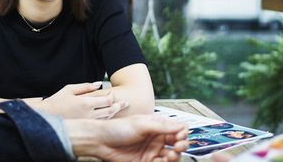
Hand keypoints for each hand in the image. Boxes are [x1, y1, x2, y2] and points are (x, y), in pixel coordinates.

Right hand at [38, 82, 127, 118]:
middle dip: (118, 106)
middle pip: (109, 110)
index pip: (106, 100)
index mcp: (85, 103)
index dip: (112, 97)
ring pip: (106, 119)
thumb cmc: (56, 101)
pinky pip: (100, 125)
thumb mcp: (69, 89)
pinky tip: (110, 118)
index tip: (115, 94)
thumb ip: (85, 86)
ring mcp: (87, 123)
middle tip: (126, 103)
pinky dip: (107, 120)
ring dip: (114, 113)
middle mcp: (88, 114)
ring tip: (120, 109)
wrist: (46, 117)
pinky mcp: (85, 128)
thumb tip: (99, 84)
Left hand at [66, 114, 188, 161]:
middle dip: (181, 145)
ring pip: (171, 155)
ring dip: (174, 156)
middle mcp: (155, 138)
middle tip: (179, 146)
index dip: (182, 132)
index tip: (182, 135)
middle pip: (176, 143)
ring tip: (170, 155)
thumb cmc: (116, 128)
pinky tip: (162, 160)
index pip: (176, 128)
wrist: (100, 141)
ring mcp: (151, 150)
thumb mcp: (141, 124)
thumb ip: (161, 126)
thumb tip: (180, 125)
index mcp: (156, 125)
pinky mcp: (145, 161)